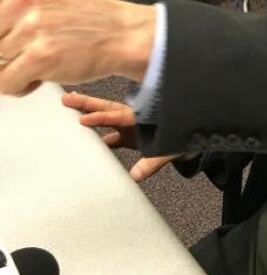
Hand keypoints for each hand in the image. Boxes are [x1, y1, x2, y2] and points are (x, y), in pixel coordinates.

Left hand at [0, 0, 156, 95]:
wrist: (122, 33)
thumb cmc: (82, 19)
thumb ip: (6, 9)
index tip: (4, 35)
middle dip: (3, 51)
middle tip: (27, 47)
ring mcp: (32, 26)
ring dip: (12, 69)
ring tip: (39, 58)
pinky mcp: (39, 56)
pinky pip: (4, 83)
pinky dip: (20, 86)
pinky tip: (40, 74)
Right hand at [62, 90, 180, 181]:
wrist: (191, 137)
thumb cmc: (181, 140)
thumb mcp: (169, 150)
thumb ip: (152, 162)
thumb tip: (134, 177)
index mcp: (142, 119)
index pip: (118, 117)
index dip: (101, 119)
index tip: (83, 119)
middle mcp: (133, 119)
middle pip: (107, 109)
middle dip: (87, 103)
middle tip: (67, 98)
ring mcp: (130, 127)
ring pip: (105, 118)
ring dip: (88, 114)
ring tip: (68, 107)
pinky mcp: (128, 136)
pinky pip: (109, 135)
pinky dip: (97, 135)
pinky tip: (81, 134)